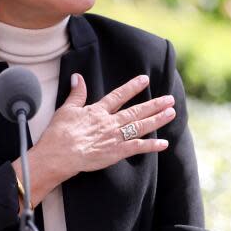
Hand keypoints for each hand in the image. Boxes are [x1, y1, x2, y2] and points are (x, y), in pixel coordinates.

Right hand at [16, 73, 174, 203]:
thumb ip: (76, 94)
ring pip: (140, 126)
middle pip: (136, 111)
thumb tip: (77, 77)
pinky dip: (151, 146)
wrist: (59, 153)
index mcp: (98, 111)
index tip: (145, 79)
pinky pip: (137, 148)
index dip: (132, 87)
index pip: (119, 96)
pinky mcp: (116, 153)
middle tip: (169, 99)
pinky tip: (164, 143)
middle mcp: (110, 122)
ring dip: (157, 119)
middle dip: (154, 104)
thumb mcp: (66, 109)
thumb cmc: (59, 133)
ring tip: (171, 113)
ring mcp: (115, 137)